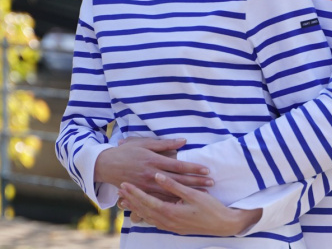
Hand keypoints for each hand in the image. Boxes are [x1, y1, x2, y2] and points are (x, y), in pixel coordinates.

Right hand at [95, 137, 212, 201]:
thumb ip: (166, 144)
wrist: (106, 165)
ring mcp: (147, 187)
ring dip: (188, 193)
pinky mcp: (142, 194)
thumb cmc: (127, 151)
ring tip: (204, 194)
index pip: (178, 166)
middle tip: (212, 183)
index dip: (193, 168)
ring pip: (172, 192)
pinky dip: (174, 202)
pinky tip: (184, 203)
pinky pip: (160, 200)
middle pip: (178, 180)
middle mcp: (151, 175)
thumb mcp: (145, 143)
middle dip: (196, 182)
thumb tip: (184, 141)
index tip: (207, 170)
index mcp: (154, 161)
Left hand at [118, 173, 261, 235]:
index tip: (124, 184)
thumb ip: (173, 185)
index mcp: (170, 211)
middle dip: (131, 199)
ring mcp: (171, 226)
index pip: (147, 201)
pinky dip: (145, 214)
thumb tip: (158, 175)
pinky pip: (155, 221)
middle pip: (144, 209)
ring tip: (125, 199)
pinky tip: (142, 211)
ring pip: (148, 216)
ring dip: (136, 207)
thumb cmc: (209, 208)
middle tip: (119, 190)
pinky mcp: (175, 227)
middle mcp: (167, 221)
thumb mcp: (193, 194)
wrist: (222, 225)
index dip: (135, 192)